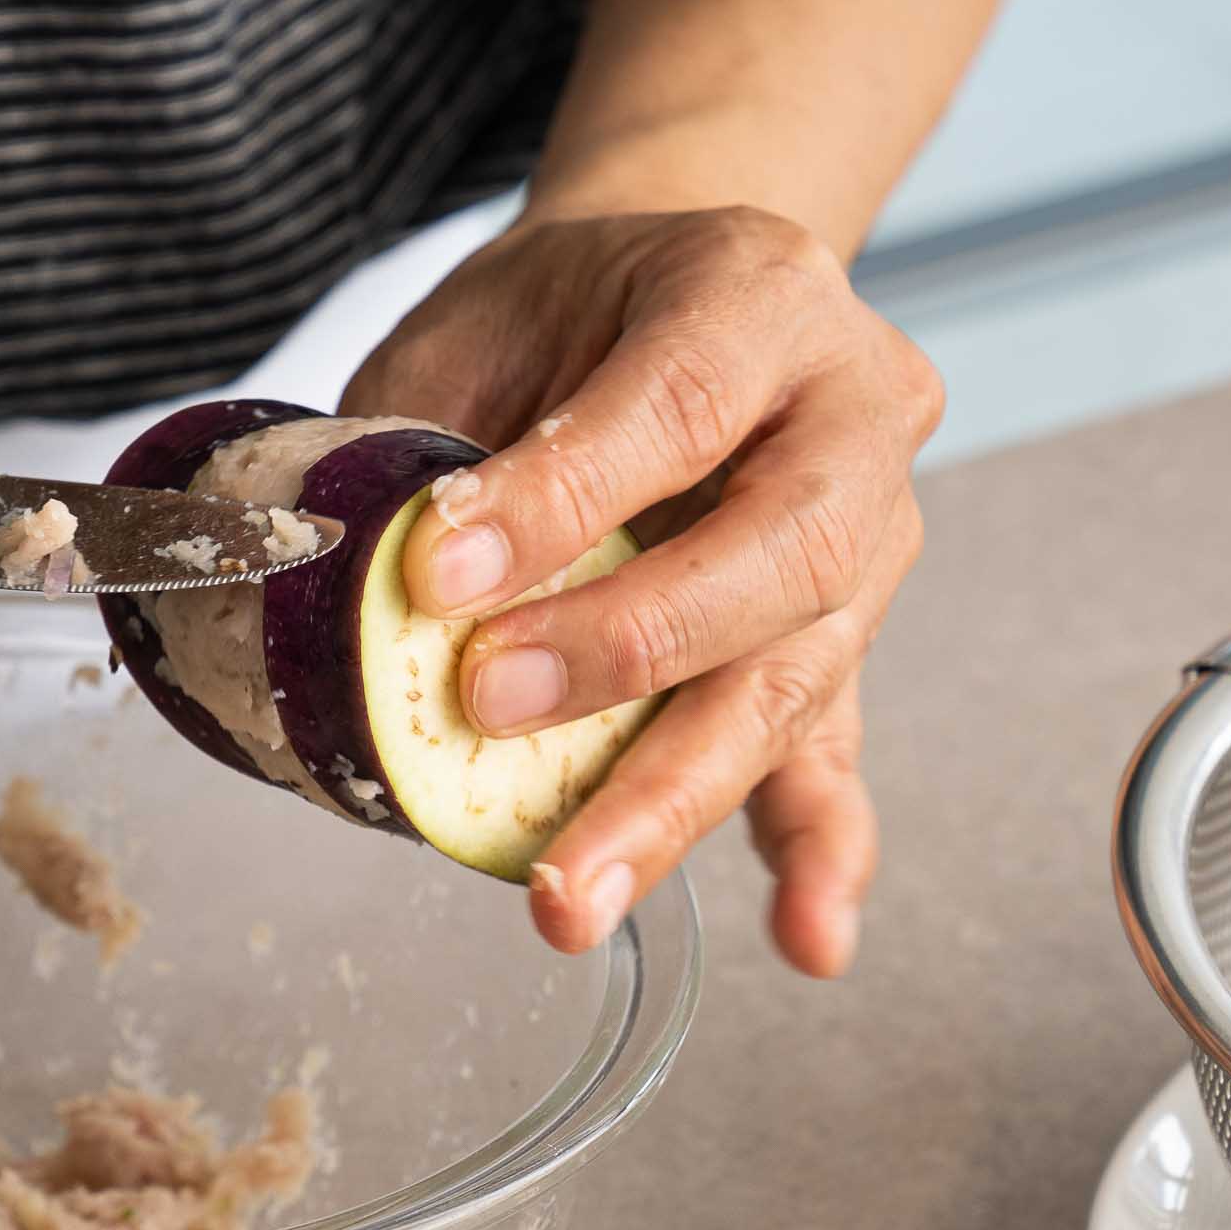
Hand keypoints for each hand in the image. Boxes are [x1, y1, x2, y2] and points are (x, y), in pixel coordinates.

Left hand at [341, 205, 940, 972]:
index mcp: (762, 294)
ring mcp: (873, 535)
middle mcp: (852, 414)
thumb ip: (432, 437)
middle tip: (488, 711)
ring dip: (676, 798)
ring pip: (796, 678)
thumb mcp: (482, 321)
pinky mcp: (844, 638)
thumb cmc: (567, 311)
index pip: (679, 402)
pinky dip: (816, 852)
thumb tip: (357, 586)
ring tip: (575, 898)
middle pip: (781, 552)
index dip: (564, 495)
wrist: (671, 290)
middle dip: (630, 650)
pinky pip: (837, 752)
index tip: (440, 571)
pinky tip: (806, 939)